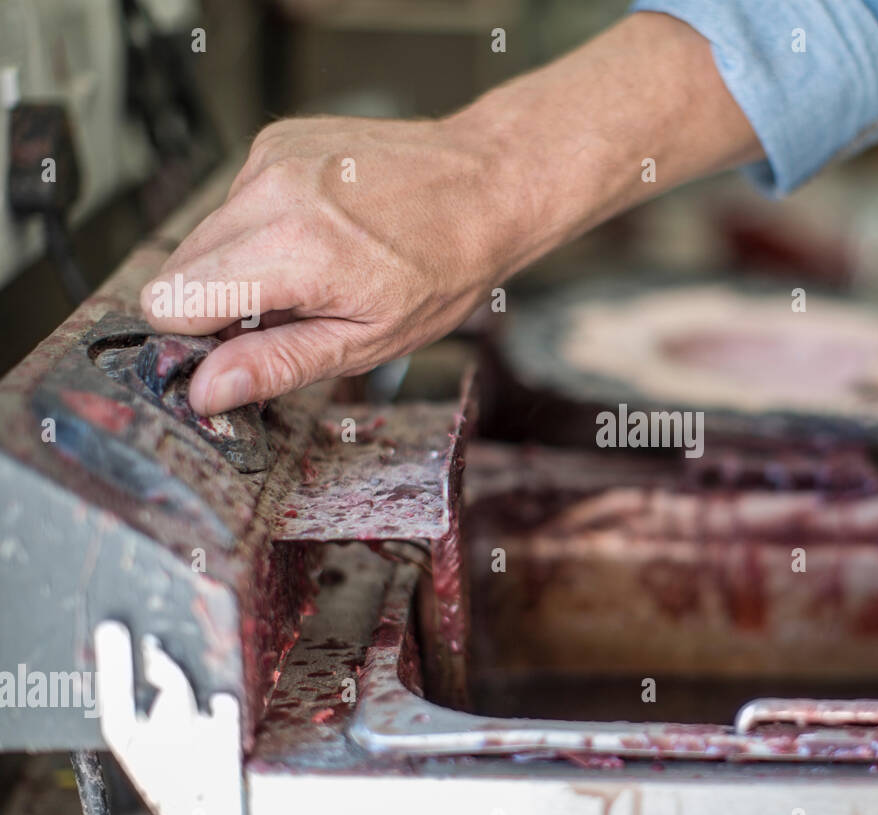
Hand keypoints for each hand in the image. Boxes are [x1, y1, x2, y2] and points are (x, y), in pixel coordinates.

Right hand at [139, 115, 522, 414]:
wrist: (486, 186)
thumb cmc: (445, 267)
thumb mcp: (369, 341)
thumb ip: (279, 364)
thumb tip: (207, 391)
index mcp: (293, 251)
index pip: (169, 302)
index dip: (196, 337)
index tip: (237, 349)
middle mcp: (271, 192)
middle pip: (176, 269)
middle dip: (216, 303)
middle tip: (287, 315)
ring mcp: (271, 157)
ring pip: (204, 235)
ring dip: (241, 264)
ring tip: (314, 271)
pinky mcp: (277, 139)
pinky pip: (235, 200)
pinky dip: (262, 225)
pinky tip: (320, 232)